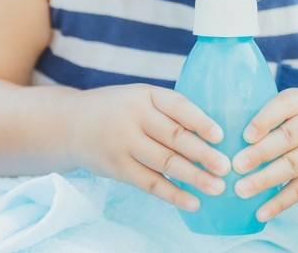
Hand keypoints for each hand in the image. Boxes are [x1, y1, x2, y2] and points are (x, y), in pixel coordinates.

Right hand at [68, 84, 231, 211]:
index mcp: (145, 95)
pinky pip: (149, 183)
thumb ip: (168, 111)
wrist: (70, 124)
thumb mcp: (139, 98)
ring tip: (218, 187)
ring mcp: (123, 144)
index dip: (200, 121)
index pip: (177, 105)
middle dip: (203, 154)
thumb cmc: (117, 110)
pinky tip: (193, 202)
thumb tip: (213, 134)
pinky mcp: (117, 168)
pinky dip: (173, 194)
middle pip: (174, 137)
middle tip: (227, 167)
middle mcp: (133, 117)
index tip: (221, 135)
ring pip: (165, 162)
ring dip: (194, 177)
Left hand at [231, 88, 297, 221]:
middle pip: (290, 138)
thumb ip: (276, 111)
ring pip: (295, 167)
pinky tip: (261, 212)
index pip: (287, 104)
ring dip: (265, 180)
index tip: (245, 135)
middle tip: (236, 165)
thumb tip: (232, 131)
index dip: (265, 119)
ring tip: (241, 189)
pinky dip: (280, 203)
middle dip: (261, 153)